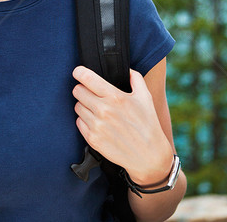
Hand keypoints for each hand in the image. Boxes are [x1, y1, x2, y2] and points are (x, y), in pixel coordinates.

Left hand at [72, 66, 173, 185]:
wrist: (149, 156)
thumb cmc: (148, 125)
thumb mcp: (145, 97)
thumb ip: (135, 78)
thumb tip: (126, 69)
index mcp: (115, 97)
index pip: (86, 78)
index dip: (79, 72)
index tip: (78, 72)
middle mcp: (103, 110)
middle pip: (77, 91)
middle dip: (82, 89)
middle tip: (90, 92)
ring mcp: (96, 126)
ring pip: (77, 106)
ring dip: (84, 105)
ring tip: (96, 108)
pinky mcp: (92, 139)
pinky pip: (79, 122)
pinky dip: (84, 120)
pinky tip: (96, 121)